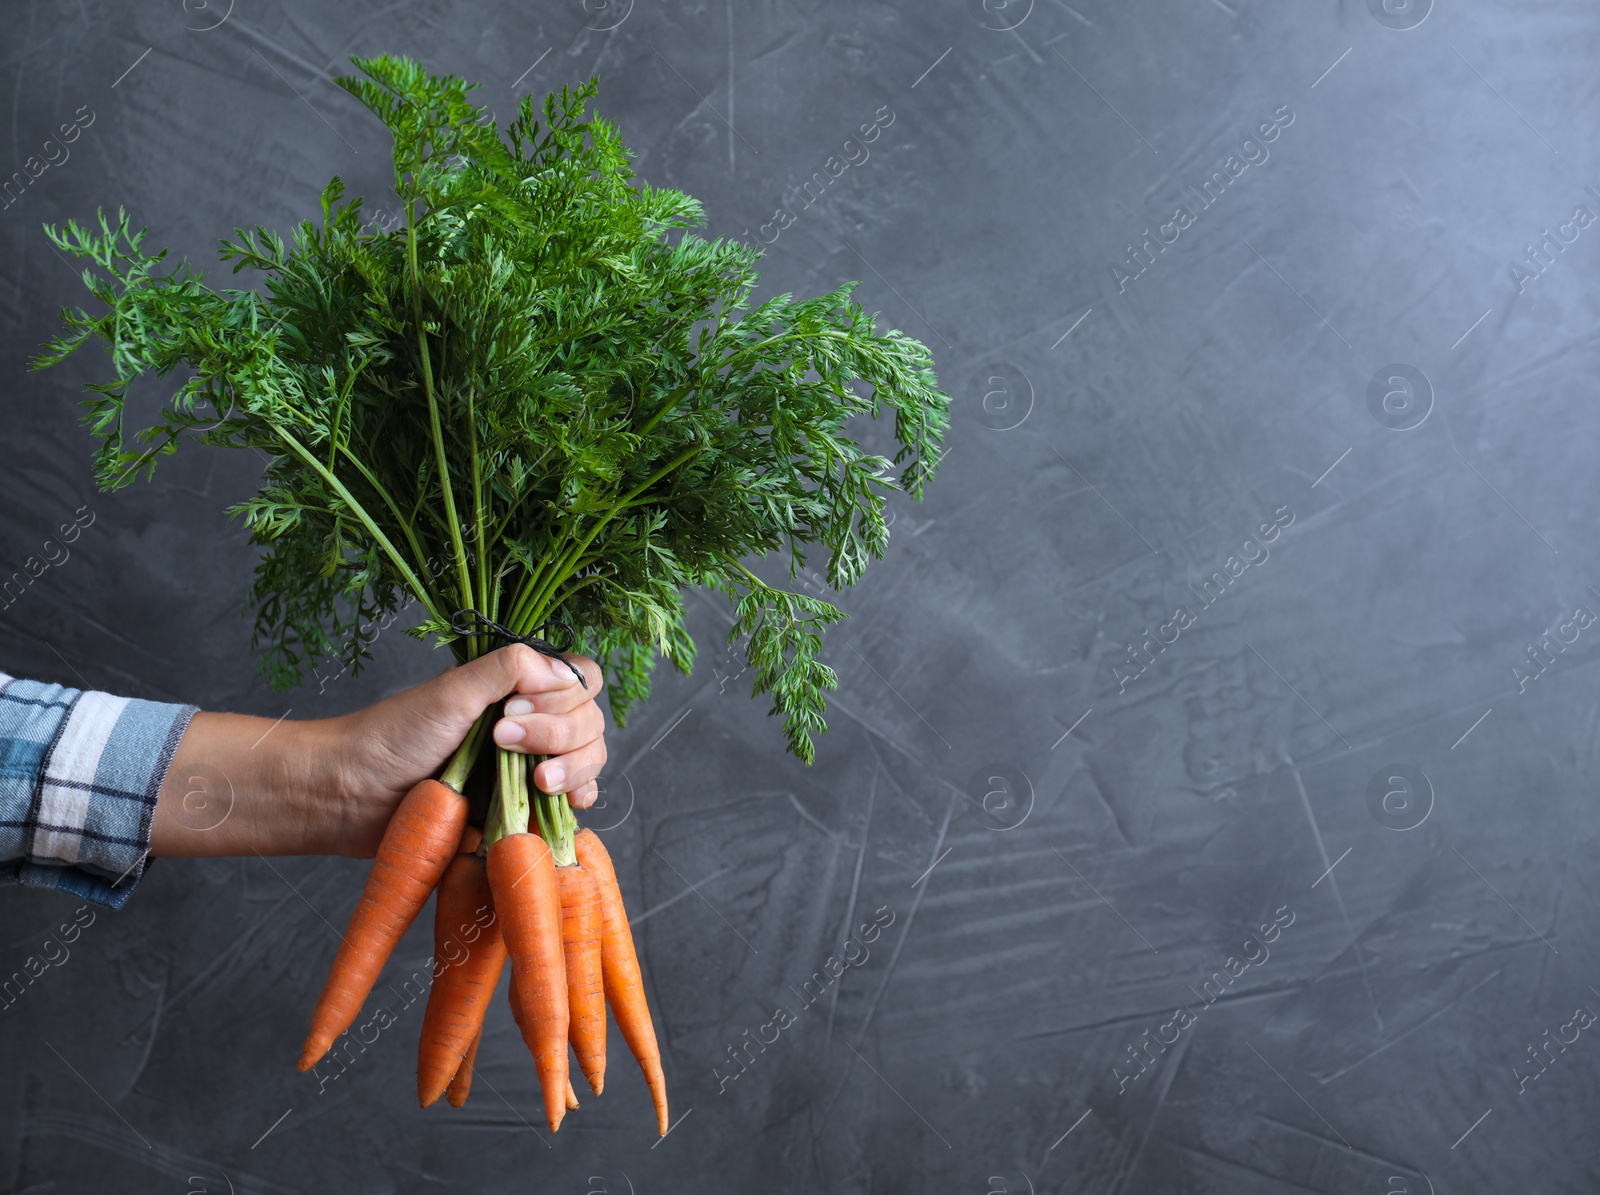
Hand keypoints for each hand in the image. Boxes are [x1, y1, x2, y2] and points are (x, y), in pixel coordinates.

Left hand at [150, 645, 607, 857]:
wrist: (350, 797)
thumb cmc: (391, 737)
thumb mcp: (452, 691)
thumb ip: (509, 669)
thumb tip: (563, 672)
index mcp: (516, 688)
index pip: (580, 680)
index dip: (566, 696)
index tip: (519, 710)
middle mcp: (529, 723)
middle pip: (590, 722)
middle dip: (561, 734)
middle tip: (506, 743)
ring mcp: (527, 768)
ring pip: (589, 761)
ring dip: (573, 768)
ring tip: (535, 782)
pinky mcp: (520, 809)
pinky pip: (571, 806)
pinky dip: (575, 801)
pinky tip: (558, 803)